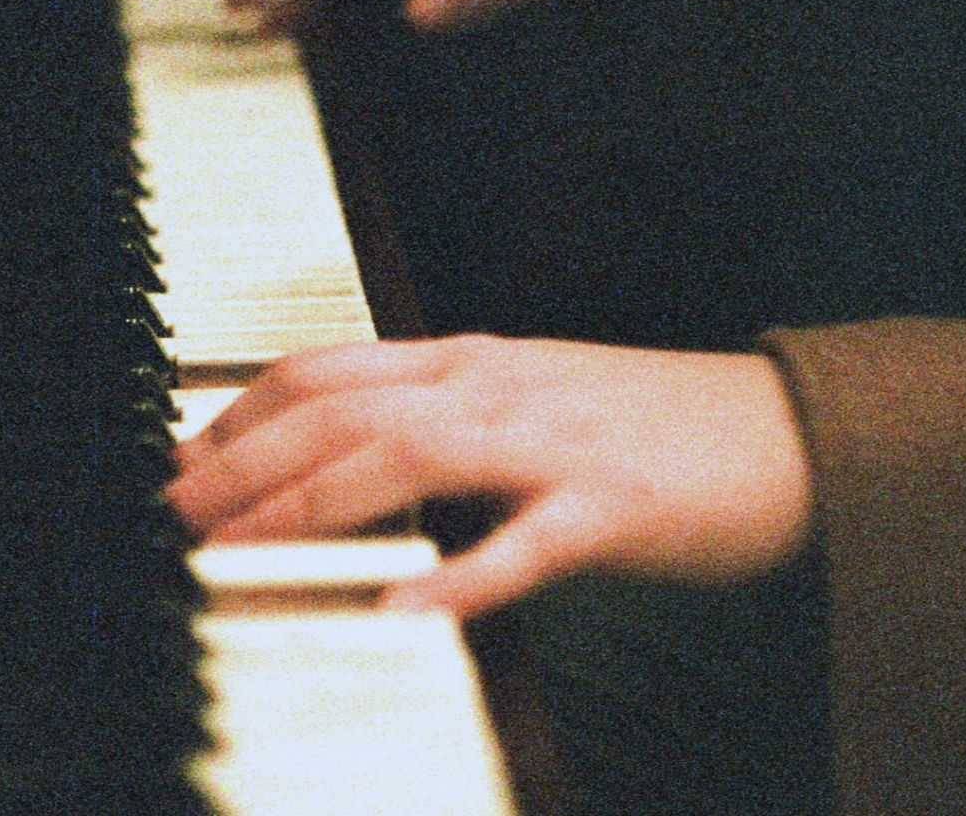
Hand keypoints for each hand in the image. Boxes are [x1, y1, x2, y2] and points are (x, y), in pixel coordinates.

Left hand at [166, 336, 810, 616]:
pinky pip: (527, 543)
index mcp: (474, 360)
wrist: (787, 431)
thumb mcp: (529, 394)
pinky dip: (461, 574)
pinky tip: (404, 605)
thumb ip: (440, 412)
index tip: (182, 459)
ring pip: (412, 455)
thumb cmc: (652, 420)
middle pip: (347, 409)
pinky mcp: (614, 506)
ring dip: (314, 501)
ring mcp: (556, 443)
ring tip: (244, 544)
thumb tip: (342, 450)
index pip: (330, 369)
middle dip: (247, 461)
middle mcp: (500, 388)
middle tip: (177, 511)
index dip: (242, 412)